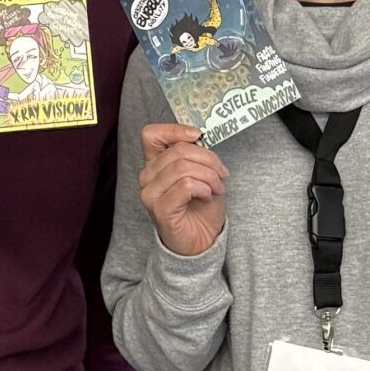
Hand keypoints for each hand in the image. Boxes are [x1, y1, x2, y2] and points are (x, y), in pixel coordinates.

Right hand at [138, 121, 227, 256]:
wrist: (202, 241)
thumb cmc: (201, 208)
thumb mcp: (202, 174)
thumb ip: (196, 156)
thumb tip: (201, 140)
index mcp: (155, 164)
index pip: (151, 135)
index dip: (175, 130)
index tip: (198, 135)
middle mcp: (147, 177)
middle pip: (178, 151)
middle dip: (208, 160)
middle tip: (221, 174)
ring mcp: (150, 194)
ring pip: (183, 168)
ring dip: (209, 176)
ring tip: (216, 188)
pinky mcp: (160, 209)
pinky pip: (186, 186)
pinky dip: (203, 188)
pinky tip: (207, 197)